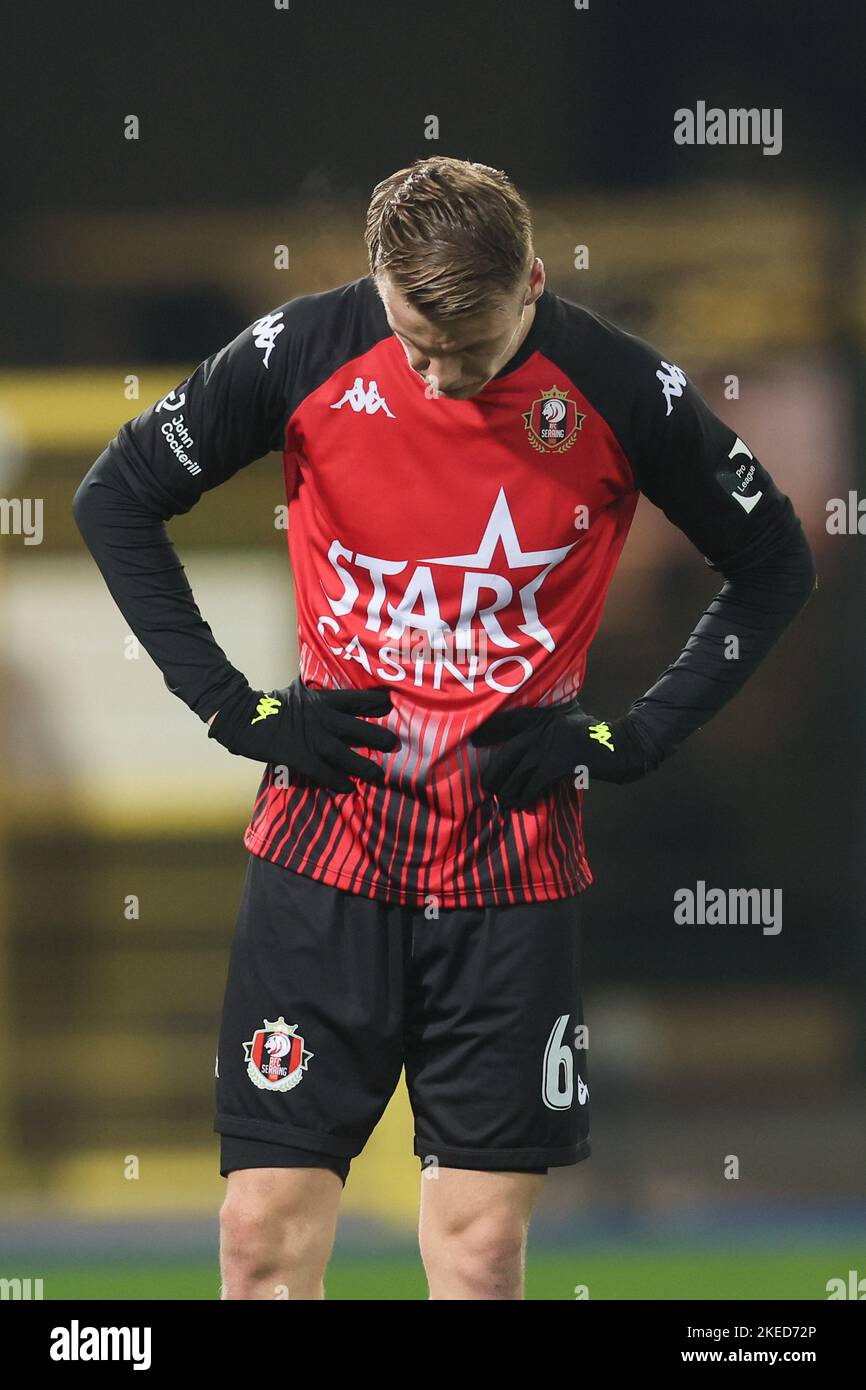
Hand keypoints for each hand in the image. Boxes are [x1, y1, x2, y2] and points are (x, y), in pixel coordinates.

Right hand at [208, 679, 399, 791]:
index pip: (355, 698)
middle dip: (379, 736)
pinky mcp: (298, 756)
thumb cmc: (268, 704)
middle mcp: (321, 717)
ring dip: (364, 765)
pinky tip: (348, 788)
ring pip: (345, 753)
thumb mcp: (296, 693)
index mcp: (321, 699)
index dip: (374, 702)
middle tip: (395, 744)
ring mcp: (310, 738)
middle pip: (358, 727)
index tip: (391, 705)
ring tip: (379, 775)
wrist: (240, 715)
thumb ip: (315, 696)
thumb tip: (329, 695)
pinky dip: (337, 781)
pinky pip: (323, 772)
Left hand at [470, 698, 651, 809]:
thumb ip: (550, 724)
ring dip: (509, 791)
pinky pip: (535, 784)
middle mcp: (542, 728)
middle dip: (494, 773)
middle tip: (487, 787)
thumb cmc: (596, 737)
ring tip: (504, 802)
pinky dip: (526, 797)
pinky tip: (522, 804)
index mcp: (542, 716)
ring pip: (518, 773)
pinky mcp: (560, 763)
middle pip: (507, 753)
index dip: (488, 731)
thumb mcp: (570, 720)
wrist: (623, 746)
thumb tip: (529, 741)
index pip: (507, 722)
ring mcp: (550, 745)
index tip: (473, 741)